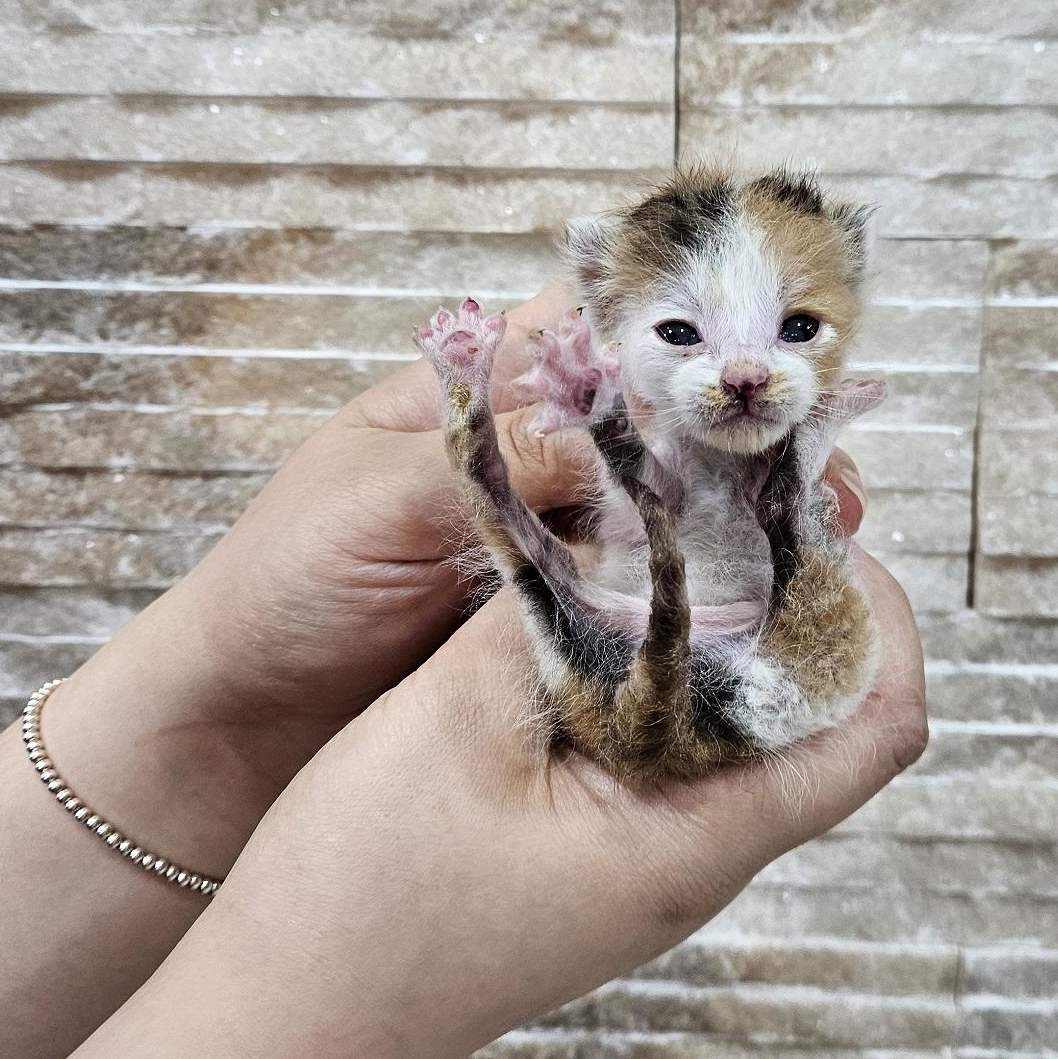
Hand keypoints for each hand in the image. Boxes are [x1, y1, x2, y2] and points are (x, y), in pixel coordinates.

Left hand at [147, 283, 869, 771]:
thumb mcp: (373, 504)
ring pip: (666, 516)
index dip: (684, 330)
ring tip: (821, 539)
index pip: (597, 330)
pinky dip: (704, 604)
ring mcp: (550, 547)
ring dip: (739, 523)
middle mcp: (530, 463)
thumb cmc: (281, 588)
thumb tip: (604, 433)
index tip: (769, 349)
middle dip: (741, 438)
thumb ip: (492, 466)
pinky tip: (763, 613)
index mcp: (479, 397)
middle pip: (656, 426)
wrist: (236, 728)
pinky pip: (644, 602)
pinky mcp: (559, 629)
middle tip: (821, 469)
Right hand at [215, 547, 925, 1058]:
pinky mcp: (592, 855)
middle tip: (727, 505)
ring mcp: (644, 863)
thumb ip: (561, 613)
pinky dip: (654, 671)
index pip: (877, 727)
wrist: (270, 1031)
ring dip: (717, 634)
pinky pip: (665, 748)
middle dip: (794, 604)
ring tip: (659, 536)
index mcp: (700, 840)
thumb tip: (639, 521)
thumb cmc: (361, 900)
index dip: (876, 617)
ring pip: (735, 729)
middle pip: (818, 719)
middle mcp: (696, 858)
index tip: (811, 527)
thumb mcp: (458, 719)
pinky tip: (590, 611)